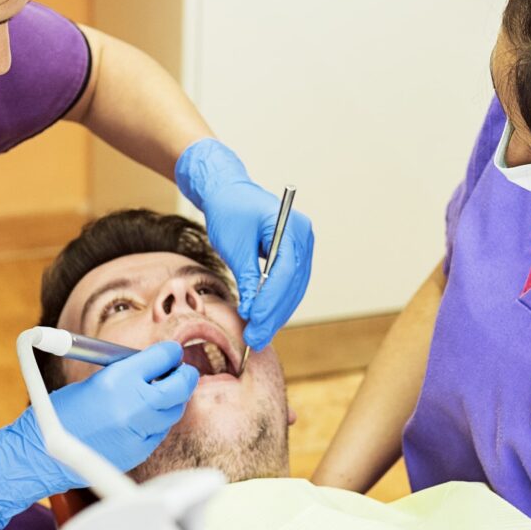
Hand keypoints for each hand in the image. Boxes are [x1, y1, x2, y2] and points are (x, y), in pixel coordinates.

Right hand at [0, 342, 196, 526]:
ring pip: (174, 411)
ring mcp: (137, 431)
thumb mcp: (95, 380)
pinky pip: (160, 432)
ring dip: (172, 401)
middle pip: (181, 385)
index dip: (171, 353)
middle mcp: (132, 405)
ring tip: (159, 395)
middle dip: (185, 375)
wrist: (41, 452)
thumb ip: (128, 372)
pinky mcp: (138, 452)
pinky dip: (156, 423)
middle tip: (182, 372)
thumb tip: (158, 364)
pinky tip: (141, 419)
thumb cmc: (62, 412)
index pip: (163, 357)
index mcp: (117, 379)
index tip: (172, 353)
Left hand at [175, 139, 314, 349]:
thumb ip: (246, 276)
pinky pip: (289, 285)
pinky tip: (263, 321)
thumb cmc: (228, 209)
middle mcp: (303, 238)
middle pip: (294, 284)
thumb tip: (252, 310)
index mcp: (291, 227)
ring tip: (258, 336)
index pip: (287, 271)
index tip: (254, 319)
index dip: (271, 299)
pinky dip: (276, 304)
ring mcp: (302, 248)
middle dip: (274, 314)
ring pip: (294, 289)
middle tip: (255, 338)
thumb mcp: (234, 243)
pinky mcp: (294, 257)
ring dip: (277, 314)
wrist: (227, 191)